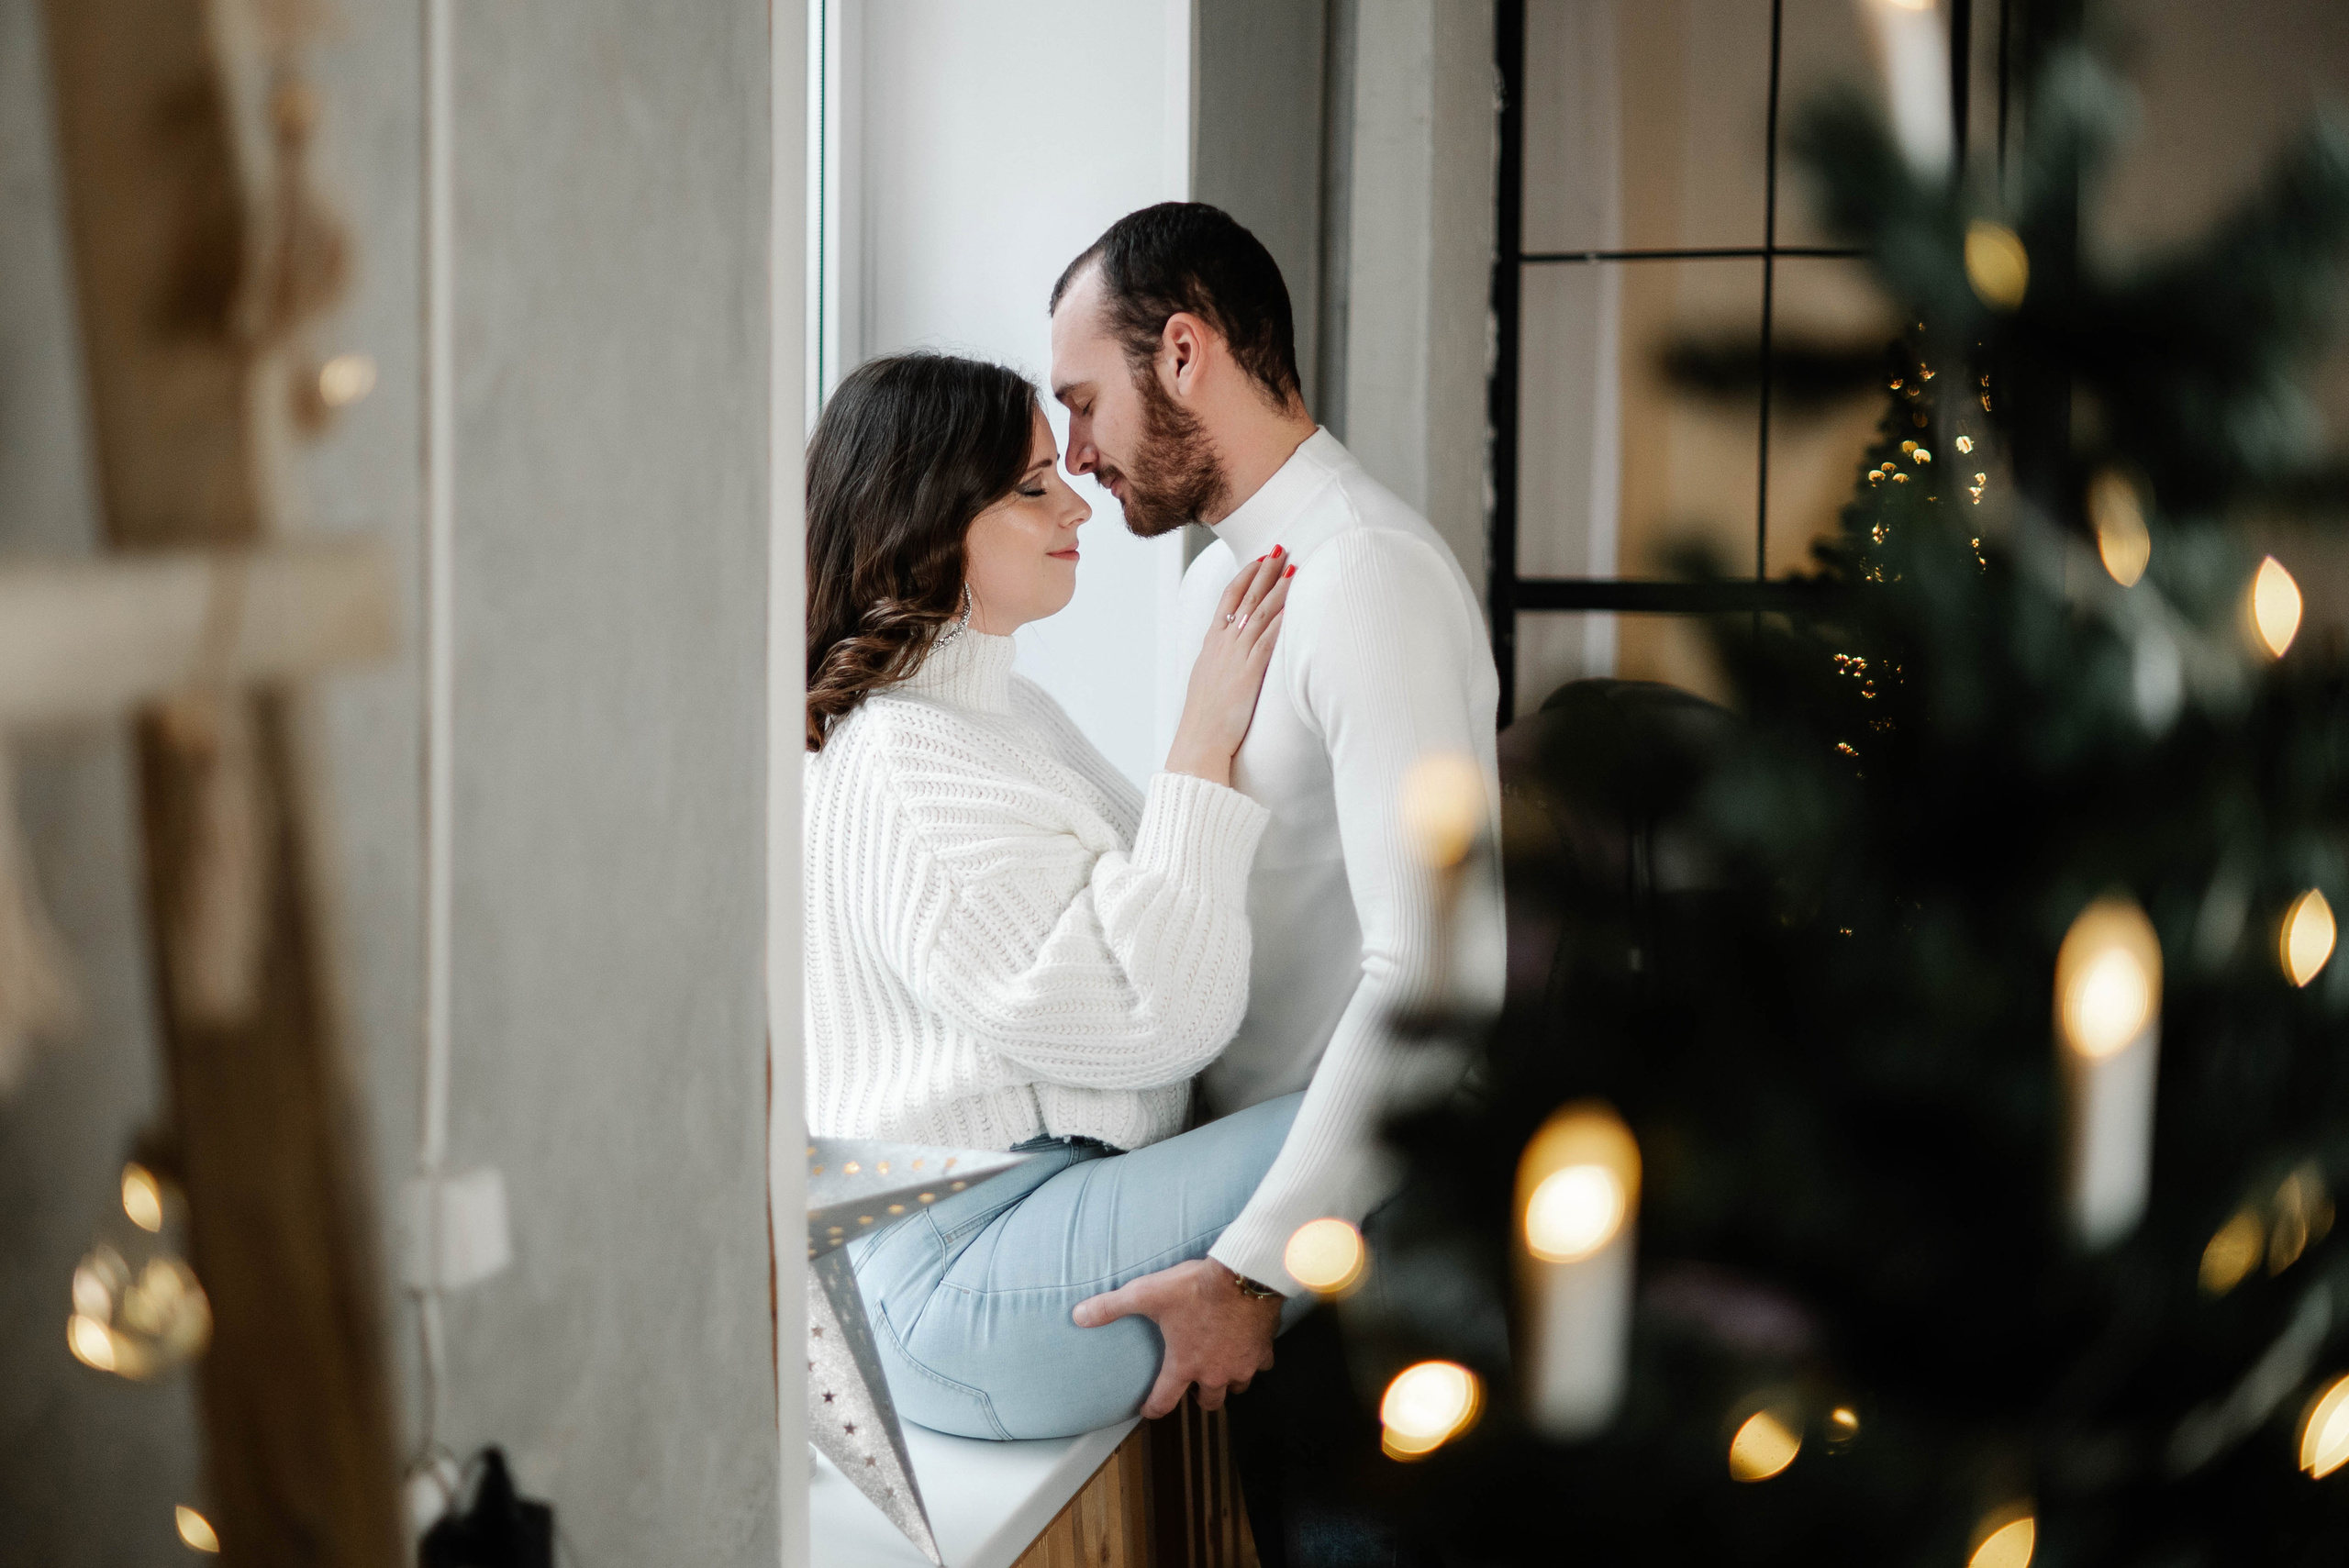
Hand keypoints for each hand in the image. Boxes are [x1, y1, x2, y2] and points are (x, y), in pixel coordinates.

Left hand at [1072, 1258, 1281, 1416]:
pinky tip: (1249, 1347)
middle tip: (1193, 1386)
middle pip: (1209, 1402)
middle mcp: (1215, 1372)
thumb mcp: (1147, 1294)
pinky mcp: (1263, 1349)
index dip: (1153, 1408)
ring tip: (1222, 1368)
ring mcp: (1243, 1364)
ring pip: (1237, 1386)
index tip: (1149, 1408)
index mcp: (1184, 1365)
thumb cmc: (1196, 1288)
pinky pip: (1261, 1364)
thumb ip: (1111, 1307)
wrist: (1244, 1275)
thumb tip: (1078, 1315)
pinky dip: (1254, 1360)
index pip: (1164, 1401)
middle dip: (1200, 1398)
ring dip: (1228, 1381)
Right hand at [1165, 548, 1292, 786]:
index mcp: (1211, 644)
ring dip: (1278, 588)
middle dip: (1264, 572)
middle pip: (1245, 599)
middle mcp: (1222, 645)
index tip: (1257, 561)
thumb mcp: (1207, 681)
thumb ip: (1220, 662)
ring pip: (1259, 613)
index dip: (1244, 577)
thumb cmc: (1204, 719)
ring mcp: (1235, 656)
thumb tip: (1230, 655)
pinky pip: (1268, 639)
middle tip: (1279, 549)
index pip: (1227, 600)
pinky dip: (1282, 619)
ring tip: (1292, 567)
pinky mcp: (1249, 672)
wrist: (1199, 741)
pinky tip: (1294, 605)